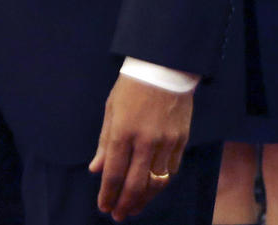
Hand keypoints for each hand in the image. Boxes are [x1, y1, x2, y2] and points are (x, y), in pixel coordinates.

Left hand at [89, 74, 194, 220]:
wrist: (165, 67)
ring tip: (134, 208)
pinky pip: (171, 170)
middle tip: (119, 215)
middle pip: (135, 184)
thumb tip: (95, 169)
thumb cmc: (132, 86)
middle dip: (125, 204)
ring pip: (156, 182)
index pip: (114, 173)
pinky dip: (160, 184)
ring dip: (144, 199)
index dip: (108, 194)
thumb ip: (105, 143)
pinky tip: (152, 189)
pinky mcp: (182, 141)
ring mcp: (167, 142)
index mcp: (123, 131)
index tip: (104, 207)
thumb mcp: (111, 109)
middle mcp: (145, 141)